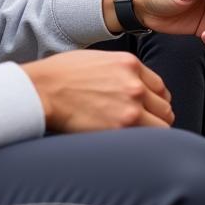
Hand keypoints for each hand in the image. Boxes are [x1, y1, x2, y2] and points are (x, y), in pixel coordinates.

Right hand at [23, 50, 172, 130]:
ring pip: (163, 124)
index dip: (156, 102)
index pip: (160, 88)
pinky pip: (149, 139)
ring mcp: (131, 106)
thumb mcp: (99, 60)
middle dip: (156, 118)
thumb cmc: (61, 76)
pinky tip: (131, 144)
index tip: (148, 110)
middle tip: (144, 127)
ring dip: (153, 132)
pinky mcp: (121, 127)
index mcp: (131, 65)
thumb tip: (134, 86)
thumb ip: (122, 72)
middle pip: (165, 108)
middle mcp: (136, 84)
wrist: (40, 90)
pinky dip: (145, 143)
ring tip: (136, 137)